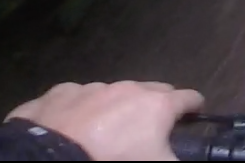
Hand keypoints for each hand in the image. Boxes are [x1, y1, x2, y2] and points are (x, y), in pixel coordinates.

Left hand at [8, 80, 203, 160]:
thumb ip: (178, 160)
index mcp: (156, 104)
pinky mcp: (55, 96)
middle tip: (150, 129)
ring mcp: (88, 89)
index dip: (195, 107)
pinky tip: (67, 131)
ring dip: (114, 109)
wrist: (48, 162)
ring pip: (110, 94)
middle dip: (155, 104)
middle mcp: (126, 88)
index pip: (189, 98)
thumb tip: (185, 157)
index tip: (196, 114)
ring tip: (104, 134)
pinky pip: (72, 101)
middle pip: (151, 90)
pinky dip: (76, 113)